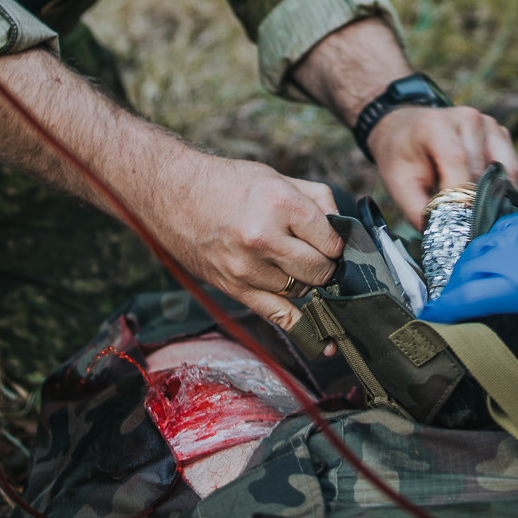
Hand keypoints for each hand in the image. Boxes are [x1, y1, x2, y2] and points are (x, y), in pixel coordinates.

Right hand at [152, 153, 343, 331]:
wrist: (175, 196)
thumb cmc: (228, 184)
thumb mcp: (277, 178)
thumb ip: (317, 199)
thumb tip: (341, 227)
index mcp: (279, 204)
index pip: (330, 241)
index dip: (334, 242)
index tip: (327, 239)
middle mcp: (264, 238)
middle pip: (319, 270)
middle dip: (324, 265)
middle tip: (314, 253)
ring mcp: (248, 268)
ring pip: (301, 291)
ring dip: (304, 282)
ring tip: (291, 263)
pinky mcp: (236, 289)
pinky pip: (279, 315)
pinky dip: (303, 326)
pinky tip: (323, 340)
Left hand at [368, 105, 517, 228]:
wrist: (406, 129)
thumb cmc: (402, 156)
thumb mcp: (398, 183)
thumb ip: (419, 210)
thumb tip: (444, 237)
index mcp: (435, 125)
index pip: (457, 159)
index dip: (461, 194)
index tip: (459, 223)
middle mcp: (466, 119)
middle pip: (481, 170)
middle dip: (475, 202)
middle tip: (468, 229)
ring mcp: (488, 124)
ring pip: (502, 172)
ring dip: (491, 196)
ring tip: (476, 213)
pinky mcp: (501, 134)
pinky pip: (512, 168)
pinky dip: (501, 188)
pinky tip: (486, 199)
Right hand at [420, 195, 517, 367]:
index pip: (468, 298)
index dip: (444, 314)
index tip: (428, 325)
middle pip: (466, 271)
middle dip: (452, 293)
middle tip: (450, 315)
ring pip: (480, 246)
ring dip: (467, 269)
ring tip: (471, 291)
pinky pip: (500, 231)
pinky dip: (488, 248)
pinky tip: (497, 263)